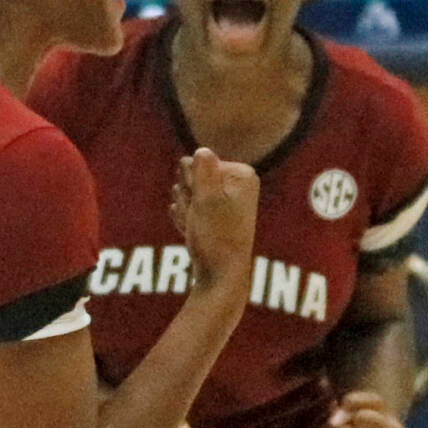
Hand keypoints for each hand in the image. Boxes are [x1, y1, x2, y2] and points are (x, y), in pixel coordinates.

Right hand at [170, 146, 258, 294]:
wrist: (220, 276)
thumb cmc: (216, 238)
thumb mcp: (207, 200)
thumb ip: (202, 171)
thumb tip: (202, 151)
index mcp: (242, 174)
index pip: (196, 162)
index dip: (192, 184)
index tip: (204, 207)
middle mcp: (237, 184)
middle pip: (192, 176)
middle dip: (188, 196)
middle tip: (201, 219)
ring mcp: (226, 200)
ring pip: (188, 193)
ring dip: (186, 210)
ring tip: (199, 229)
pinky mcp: (215, 216)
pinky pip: (191, 209)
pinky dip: (187, 221)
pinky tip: (194, 234)